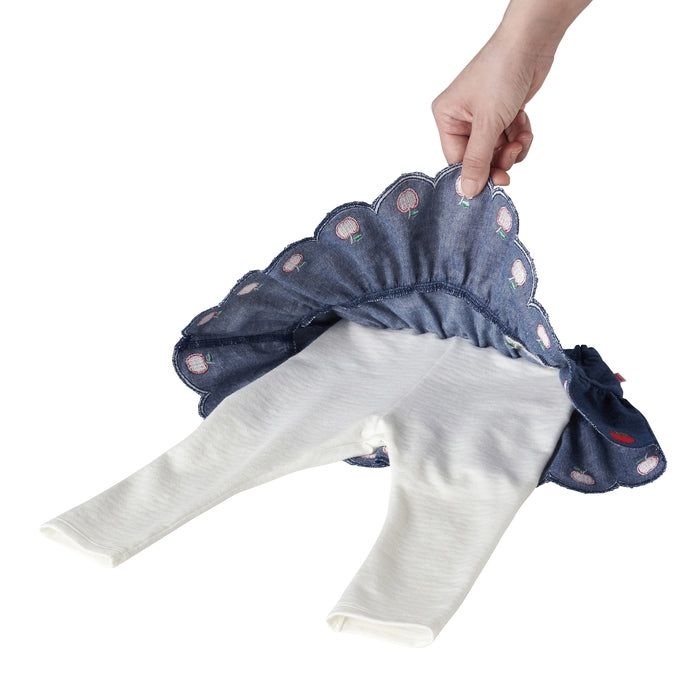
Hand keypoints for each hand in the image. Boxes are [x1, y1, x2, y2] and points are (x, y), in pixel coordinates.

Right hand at [432, 28, 552, 197]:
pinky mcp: (501, 115)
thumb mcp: (487, 122)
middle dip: (499, 158)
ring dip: (513, 147)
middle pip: (478, 158)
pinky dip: (519, 135)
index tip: (494, 184)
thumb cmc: (501, 72)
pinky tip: (524, 121)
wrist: (531, 43)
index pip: (456, 160)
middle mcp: (461, 119)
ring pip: (496, 152)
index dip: (475, 173)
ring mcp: (482, 117)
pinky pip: (508, 140)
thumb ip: (478, 160)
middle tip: (513, 154)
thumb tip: (467, 191)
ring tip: (521, 133)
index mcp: (447, 118)